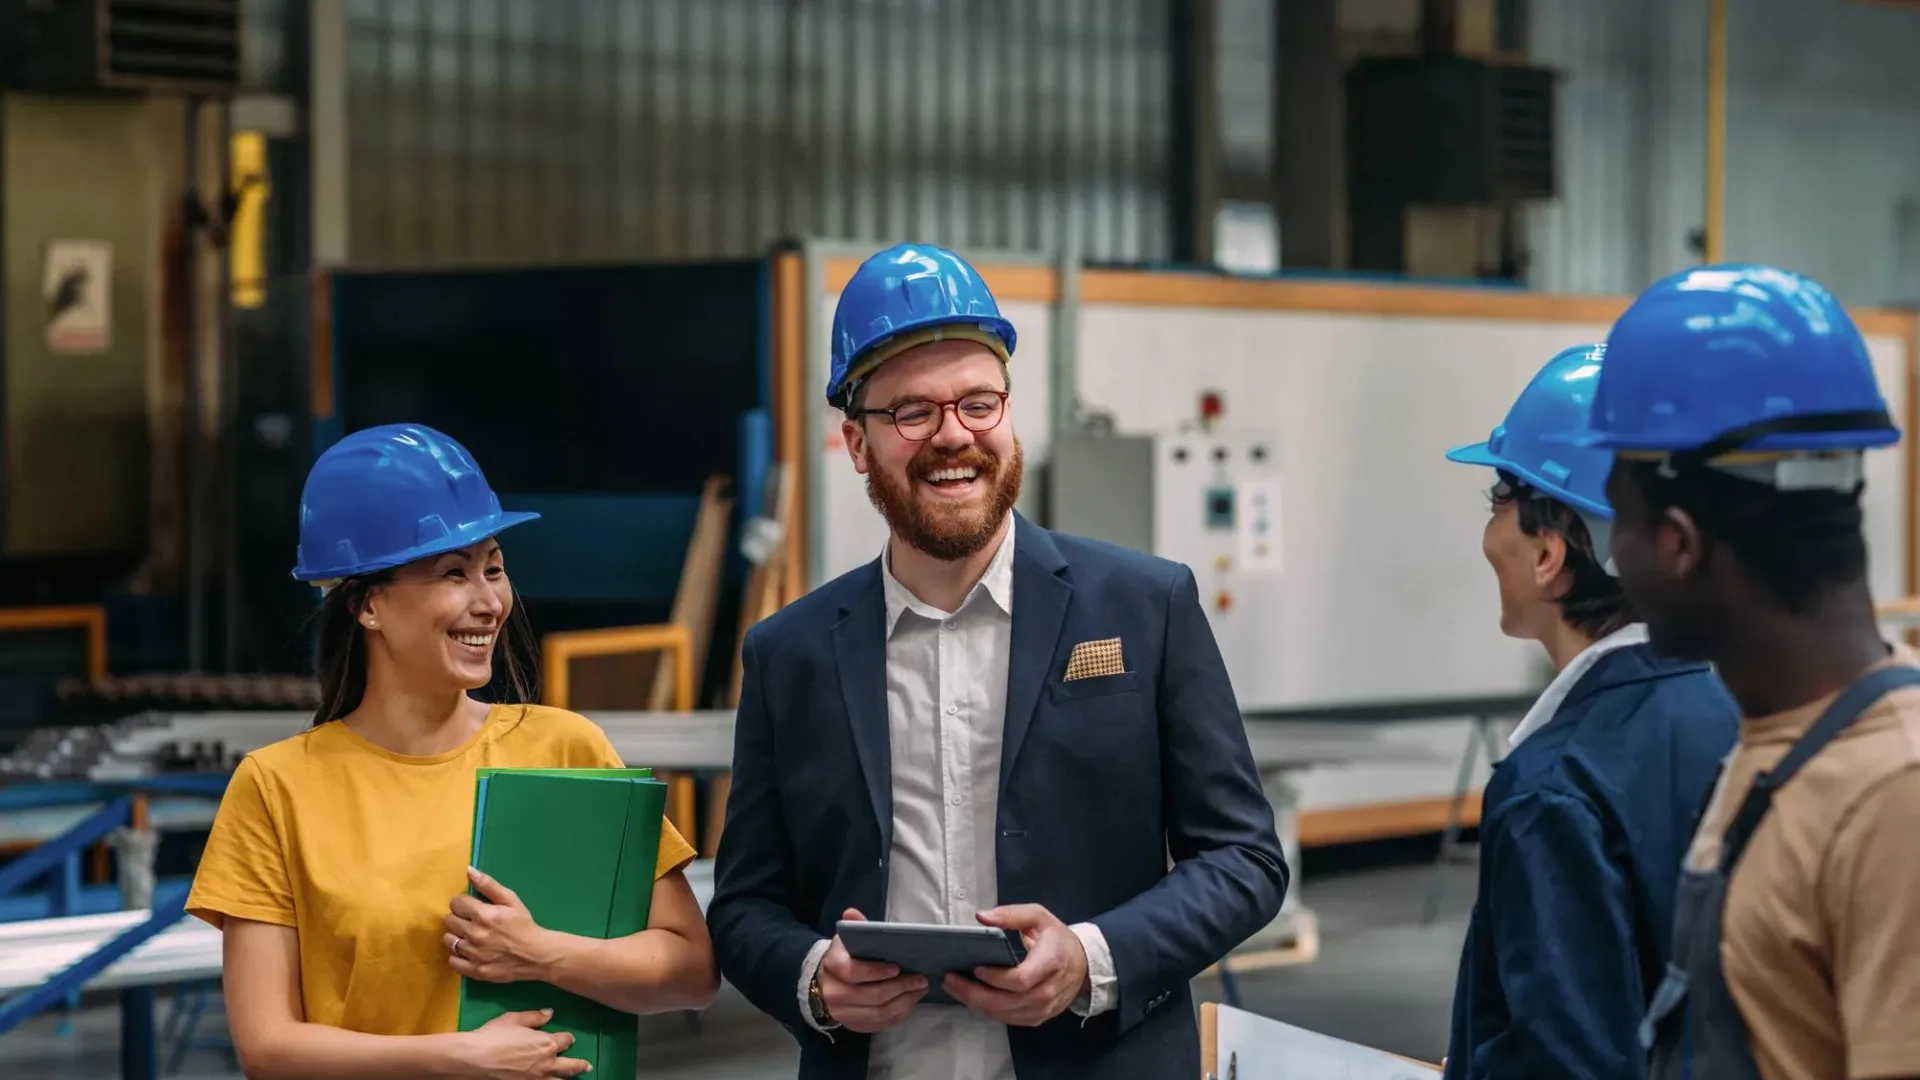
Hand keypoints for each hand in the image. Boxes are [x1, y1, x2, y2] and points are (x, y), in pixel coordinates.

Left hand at [445, 867, 559, 984]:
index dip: (464, 903)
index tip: (472, 907)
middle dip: (459, 918)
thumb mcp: (511, 900)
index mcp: (483, 914)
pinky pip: (452, 961)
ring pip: (448, 940)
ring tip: (471, 937)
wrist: (537, 955)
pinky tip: (470, 952)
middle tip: (472, 921)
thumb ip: (489, 885)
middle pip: (449, 920)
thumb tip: (469, 871)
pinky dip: (458, 956)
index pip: (455, 903)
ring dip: (457, 936)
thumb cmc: (524, 924)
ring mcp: (473, 954)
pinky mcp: (474, 970)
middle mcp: (475, 934)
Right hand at [452, 1008, 589, 1078]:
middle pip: (570, 1065)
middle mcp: (547, 1063)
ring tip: (575, 1078)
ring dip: (568, 1078)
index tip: (569, 1039)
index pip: (565, 1040)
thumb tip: (550, 1013)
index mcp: (547, 1043)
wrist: (476, 1059)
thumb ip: (534, 1017)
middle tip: (586, 1065)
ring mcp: (538, 1079)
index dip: (567, 1039)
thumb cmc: (494, 1035)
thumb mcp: (514, 1019)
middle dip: (579, 1065)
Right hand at [815, 908, 928, 1032]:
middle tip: (920, 979)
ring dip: (904, 1002)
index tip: (897, 967)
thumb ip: (854, 926)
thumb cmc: (844, 957)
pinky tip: (910, 1002)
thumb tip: (851, 913)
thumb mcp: (847, 939)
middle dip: (900, 988)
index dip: (878, 971)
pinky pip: (879, 1024)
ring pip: (878, 1013)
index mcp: (833, 967)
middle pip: (872, 996)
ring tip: (920, 990)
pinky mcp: (853, 1025)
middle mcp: (834, 993)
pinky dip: (898, 1014)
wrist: (825, 982)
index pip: (855, 973)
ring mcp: (843, 1013)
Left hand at [942, 904, 1088, 1026]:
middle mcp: (1048, 991)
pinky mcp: (1037, 1017)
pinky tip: (972, 998)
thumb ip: (1010, 915)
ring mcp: (1043, 1008)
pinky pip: (1009, 1019)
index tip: (976, 968)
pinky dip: (988, 1011)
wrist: (1083, 964)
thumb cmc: (1057, 939)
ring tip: (955, 988)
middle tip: (951, 980)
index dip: (996, 978)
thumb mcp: (1038, 917)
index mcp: (1050, 963)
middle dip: (975, 994)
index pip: (1021, 980)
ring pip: (1005, 1014)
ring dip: (976, 1004)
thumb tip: (981, 917)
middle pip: (1008, 1002)